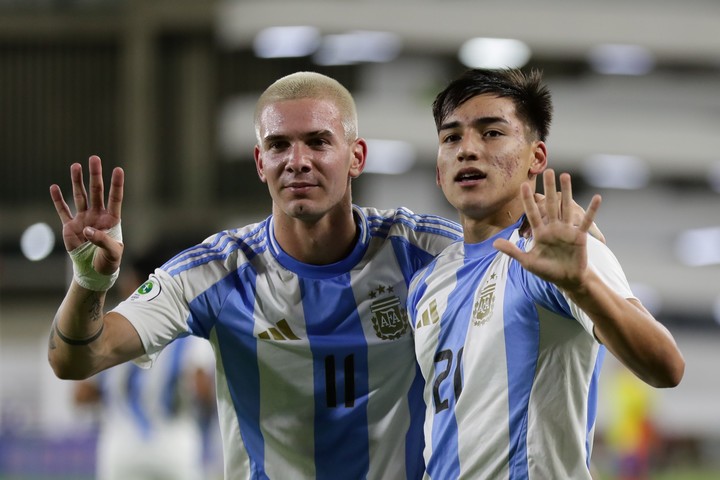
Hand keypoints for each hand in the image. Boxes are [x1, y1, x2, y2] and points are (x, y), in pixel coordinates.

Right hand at [49, 155, 124, 275]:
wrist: (95, 270)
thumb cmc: (109, 261)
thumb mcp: (113, 252)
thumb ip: (102, 240)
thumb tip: (87, 229)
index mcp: (112, 219)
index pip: (115, 198)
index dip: (116, 185)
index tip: (118, 170)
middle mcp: (98, 215)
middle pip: (96, 191)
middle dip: (95, 175)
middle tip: (94, 158)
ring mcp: (84, 219)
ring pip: (80, 196)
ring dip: (77, 181)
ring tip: (76, 166)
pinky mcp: (70, 226)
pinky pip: (63, 210)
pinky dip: (58, 200)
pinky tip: (54, 187)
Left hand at [494, 170, 601, 291]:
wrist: (567, 280)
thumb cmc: (547, 271)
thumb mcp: (527, 262)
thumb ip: (512, 251)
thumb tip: (493, 243)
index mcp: (540, 233)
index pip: (532, 213)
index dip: (528, 200)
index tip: (524, 185)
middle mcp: (553, 228)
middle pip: (550, 205)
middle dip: (548, 189)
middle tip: (548, 171)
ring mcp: (567, 230)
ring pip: (566, 207)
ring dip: (567, 192)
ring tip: (565, 175)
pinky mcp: (579, 236)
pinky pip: (586, 221)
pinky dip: (592, 210)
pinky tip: (597, 197)